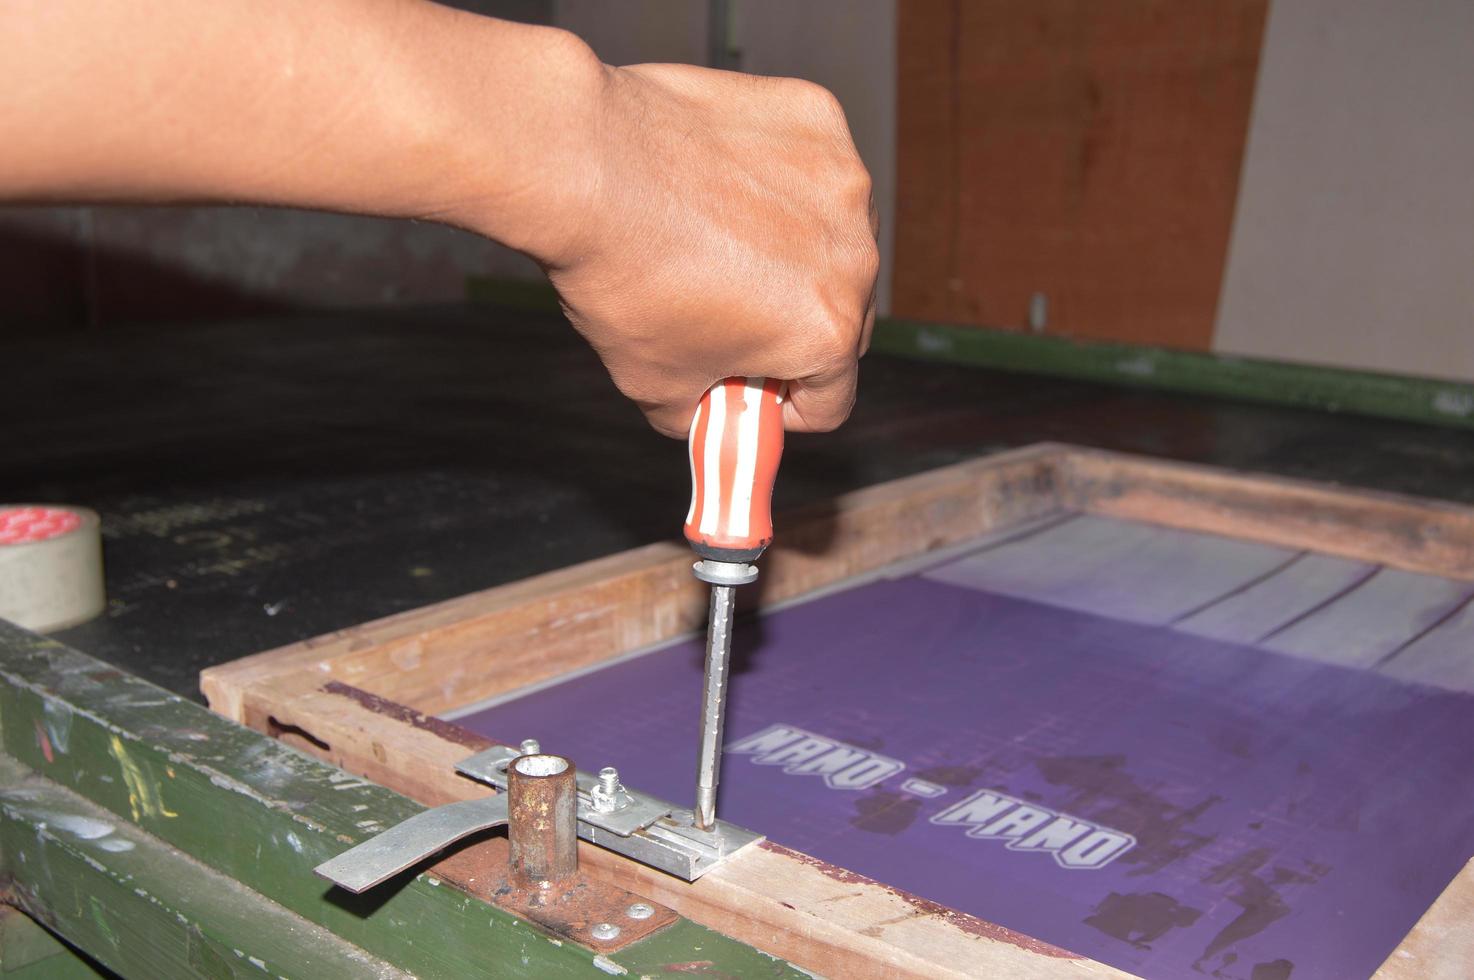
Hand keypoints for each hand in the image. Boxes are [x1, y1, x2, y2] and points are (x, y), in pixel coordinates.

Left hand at [532, 61, 879, 438]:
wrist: (584, 162)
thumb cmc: (619, 276)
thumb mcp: (653, 383)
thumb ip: (702, 413)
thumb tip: (712, 413)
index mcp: (827, 334)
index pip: (830, 401)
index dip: (782, 408)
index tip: (748, 390)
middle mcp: (855, 259)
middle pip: (842, 320)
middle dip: (792, 328)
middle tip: (728, 317)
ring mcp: (842, 183)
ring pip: (832, 241)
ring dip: (793, 252)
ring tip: (717, 240)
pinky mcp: (817, 120)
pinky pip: (810, 171)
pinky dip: (776, 182)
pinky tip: (720, 181)